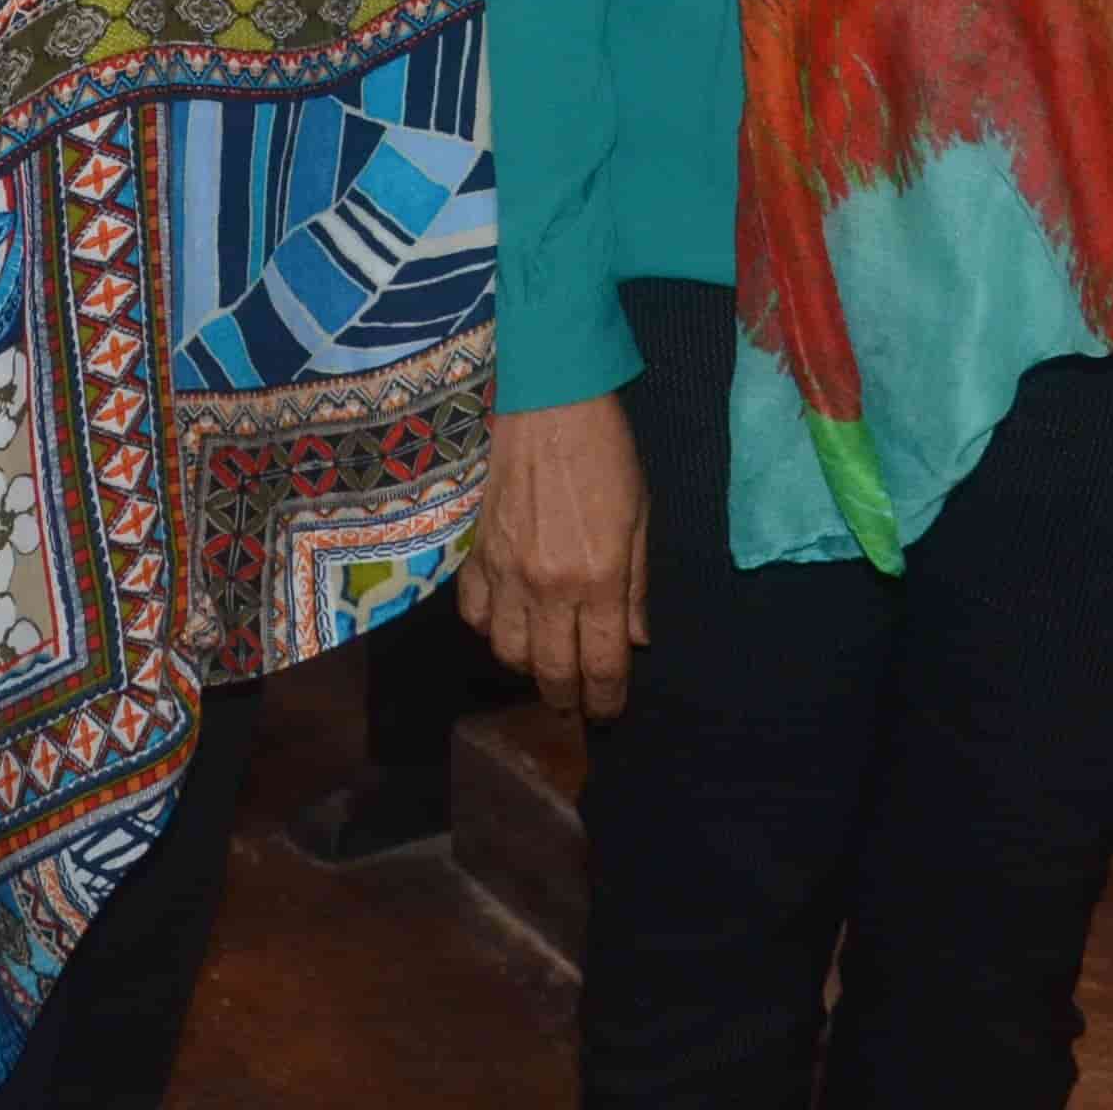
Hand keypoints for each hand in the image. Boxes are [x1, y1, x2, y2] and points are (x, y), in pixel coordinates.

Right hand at [459, 394, 648, 717]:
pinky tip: (507, 623)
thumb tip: (636, 641)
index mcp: (597, 578)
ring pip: (506, 651)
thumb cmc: (604, 452)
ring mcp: (504, 571)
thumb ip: (636, 587)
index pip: (601, 664)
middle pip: (549, 670)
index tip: (608, 714)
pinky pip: (474, 613)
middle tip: (575, 703)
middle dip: (565, 697)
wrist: (545, 399)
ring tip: (543, 665)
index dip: (606, 700)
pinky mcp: (474, 552)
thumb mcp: (638, 516)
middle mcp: (547, 586)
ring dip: (526, 668)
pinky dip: (489, 629)